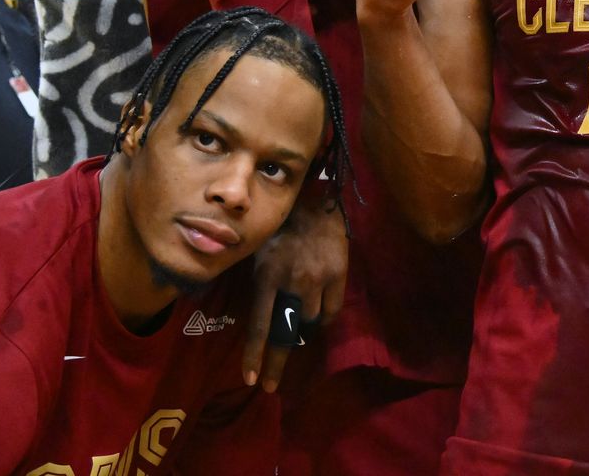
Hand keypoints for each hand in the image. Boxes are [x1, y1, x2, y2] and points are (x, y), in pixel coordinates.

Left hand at [242, 202, 347, 391]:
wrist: (317, 203)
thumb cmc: (280, 229)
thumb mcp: (258, 252)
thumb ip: (257, 282)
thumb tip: (254, 316)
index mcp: (267, 276)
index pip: (259, 325)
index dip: (255, 354)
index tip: (250, 378)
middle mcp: (292, 283)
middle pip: (285, 334)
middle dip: (276, 363)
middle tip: (270, 386)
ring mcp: (317, 281)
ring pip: (309, 321)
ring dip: (301, 323)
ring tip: (297, 313)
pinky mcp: (338, 276)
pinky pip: (330, 311)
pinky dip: (322, 315)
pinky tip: (317, 307)